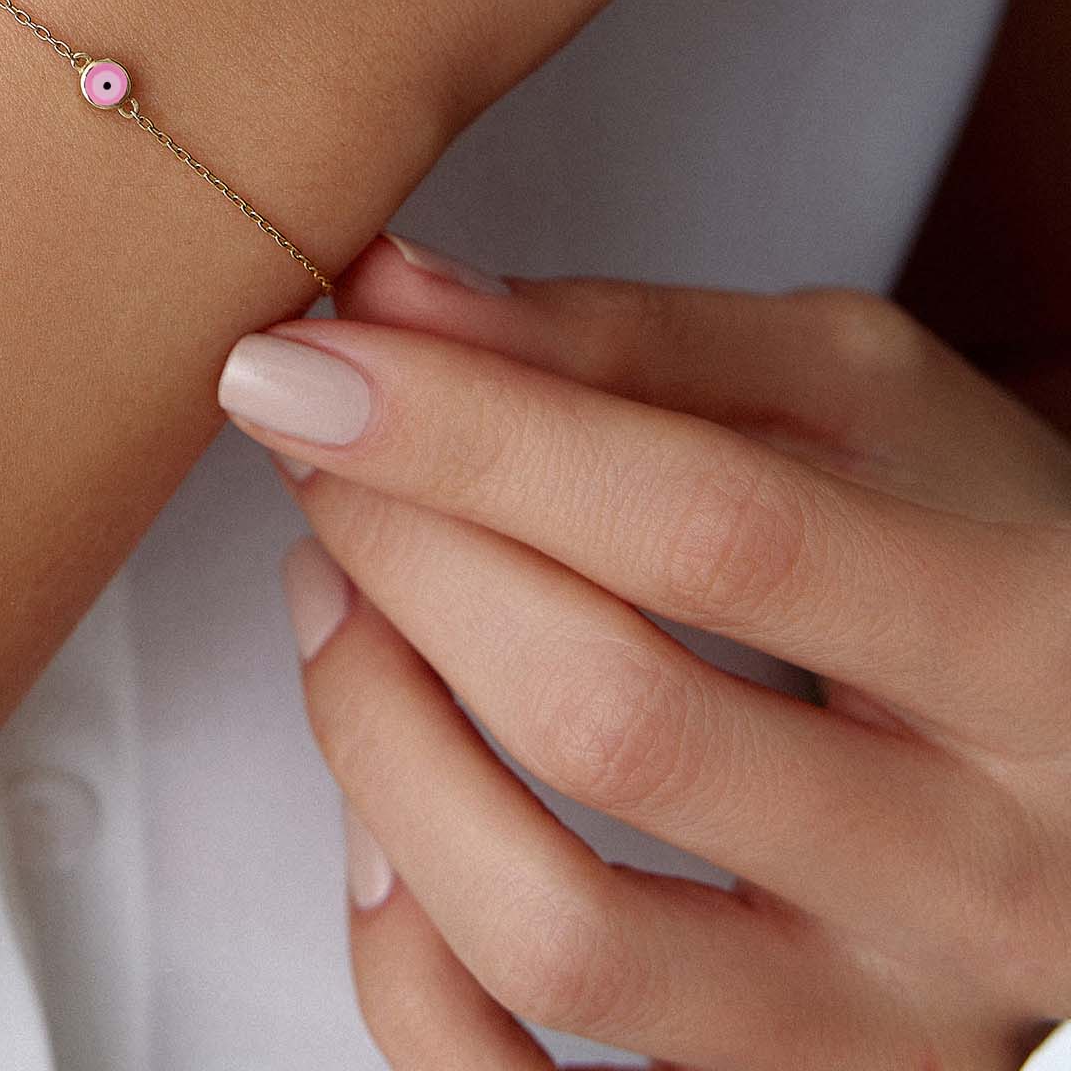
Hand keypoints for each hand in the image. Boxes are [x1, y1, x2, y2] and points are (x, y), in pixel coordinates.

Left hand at [216, 232, 1070, 1066]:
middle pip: (611, 722)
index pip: (706, 534)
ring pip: (554, 928)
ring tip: (333, 592)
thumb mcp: (852, 390)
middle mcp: (975, 872)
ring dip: (377, 732)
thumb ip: (625, 337)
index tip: (299, 365)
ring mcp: (880, 1025)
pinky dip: (400, 953)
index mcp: (1023, 641)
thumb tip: (392, 299)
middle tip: (318, 453)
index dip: (467, 435)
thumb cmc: (968, 539)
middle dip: (407, 554)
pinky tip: (373, 810)